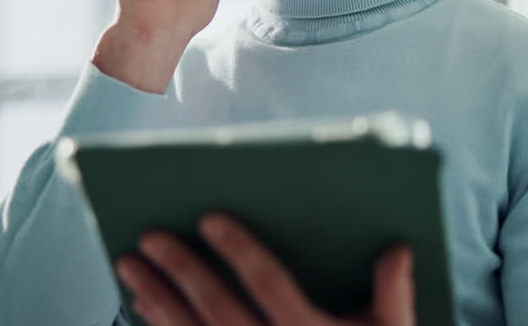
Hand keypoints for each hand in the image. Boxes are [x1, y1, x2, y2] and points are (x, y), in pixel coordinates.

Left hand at [116, 214, 414, 325]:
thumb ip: (394, 293)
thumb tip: (397, 249)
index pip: (270, 285)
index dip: (239, 251)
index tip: (209, 219)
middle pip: (218, 308)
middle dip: (181, 270)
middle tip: (150, 236)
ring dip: (157, 299)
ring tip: (130, 265)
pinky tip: (145, 306)